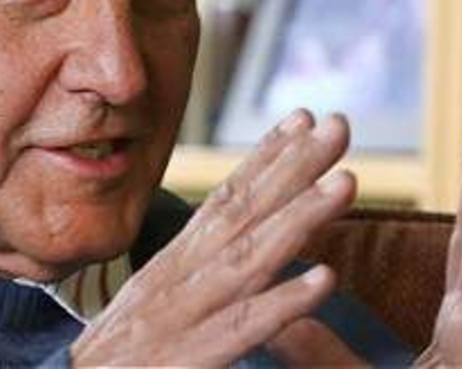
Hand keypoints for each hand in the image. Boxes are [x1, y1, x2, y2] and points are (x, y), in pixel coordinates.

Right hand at [71, 111, 356, 365]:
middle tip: (338, 122)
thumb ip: (190, 281)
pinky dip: (282, 302)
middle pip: (241, 212)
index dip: (264, 157)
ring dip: (299, 218)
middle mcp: (177, 279)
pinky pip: (241, 328)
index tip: (302, 118)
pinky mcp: (185, 359)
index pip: (223, 200)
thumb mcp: (150, 308)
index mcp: (173, 266)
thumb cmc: (115, 364)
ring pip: (248, 258)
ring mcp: (180, 316)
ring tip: (346, 184)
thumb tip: (232, 251)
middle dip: (293, 165)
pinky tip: (324, 280)